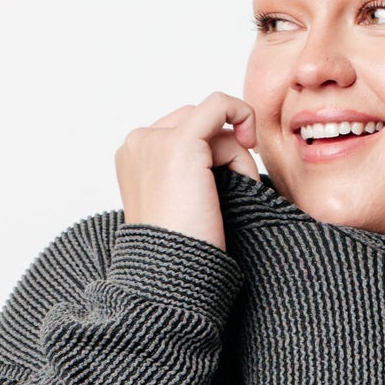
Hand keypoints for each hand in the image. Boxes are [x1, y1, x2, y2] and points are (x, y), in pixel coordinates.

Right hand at [115, 91, 260, 251]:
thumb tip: (229, 142)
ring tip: (241, 191)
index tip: (230, 183)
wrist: (171, 279)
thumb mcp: (179, 202)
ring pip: (213, 124)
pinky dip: (243, 119)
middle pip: (197, 123)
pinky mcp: (181, 143)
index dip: (212, 153)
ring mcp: (156, 140)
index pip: (182, 131)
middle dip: (225, 152)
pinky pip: (221, 105)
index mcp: (133, 157)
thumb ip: (189, 170)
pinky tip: (250, 151)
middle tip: (239, 189)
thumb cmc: (181, 253)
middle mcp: (138, 142)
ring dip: (237, 155)